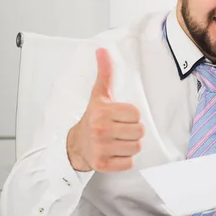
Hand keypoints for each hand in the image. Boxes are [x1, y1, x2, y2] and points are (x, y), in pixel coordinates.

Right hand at [66, 48, 143, 171]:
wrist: (75, 145)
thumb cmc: (93, 118)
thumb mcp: (99, 95)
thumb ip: (105, 74)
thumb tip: (102, 50)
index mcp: (102, 112)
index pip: (136, 114)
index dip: (131, 116)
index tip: (120, 117)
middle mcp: (100, 130)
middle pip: (139, 131)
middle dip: (132, 131)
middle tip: (119, 130)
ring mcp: (101, 148)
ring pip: (136, 147)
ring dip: (129, 145)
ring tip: (117, 141)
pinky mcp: (102, 164)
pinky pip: (129, 163)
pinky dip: (124, 160)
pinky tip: (114, 152)